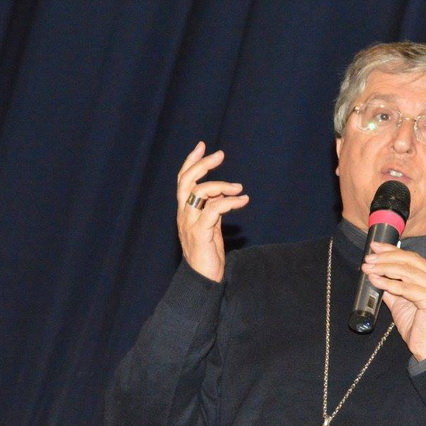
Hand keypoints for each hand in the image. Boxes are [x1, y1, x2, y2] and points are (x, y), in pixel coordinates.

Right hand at [176, 141, 249, 281]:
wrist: (203, 279)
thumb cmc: (208, 254)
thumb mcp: (211, 225)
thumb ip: (213, 207)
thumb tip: (223, 192)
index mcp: (184, 211)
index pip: (183, 181)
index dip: (190, 162)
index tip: (202, 146)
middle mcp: (183, 215)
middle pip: (186, 181)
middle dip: (202, 164)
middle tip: (220, 155)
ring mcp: (190, 223)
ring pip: (199, 192)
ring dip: (221, 185)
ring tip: (239, 189)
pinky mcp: (200, 233)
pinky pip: (214, 209)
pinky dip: (229, 202)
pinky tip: (242, 201)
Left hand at [361, 242, 425, 360]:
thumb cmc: (416, 325)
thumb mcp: (399, 302)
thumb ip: (390, 288)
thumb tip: (374, 275)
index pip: (411, 257)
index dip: (392, 250)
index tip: (374, 247)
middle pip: (409, 261)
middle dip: (386, 257)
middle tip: (368, 259)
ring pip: (407, 272)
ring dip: (384, 268)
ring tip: (368, 269)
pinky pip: (406, 289)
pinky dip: (389, 283)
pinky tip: (376, 281)